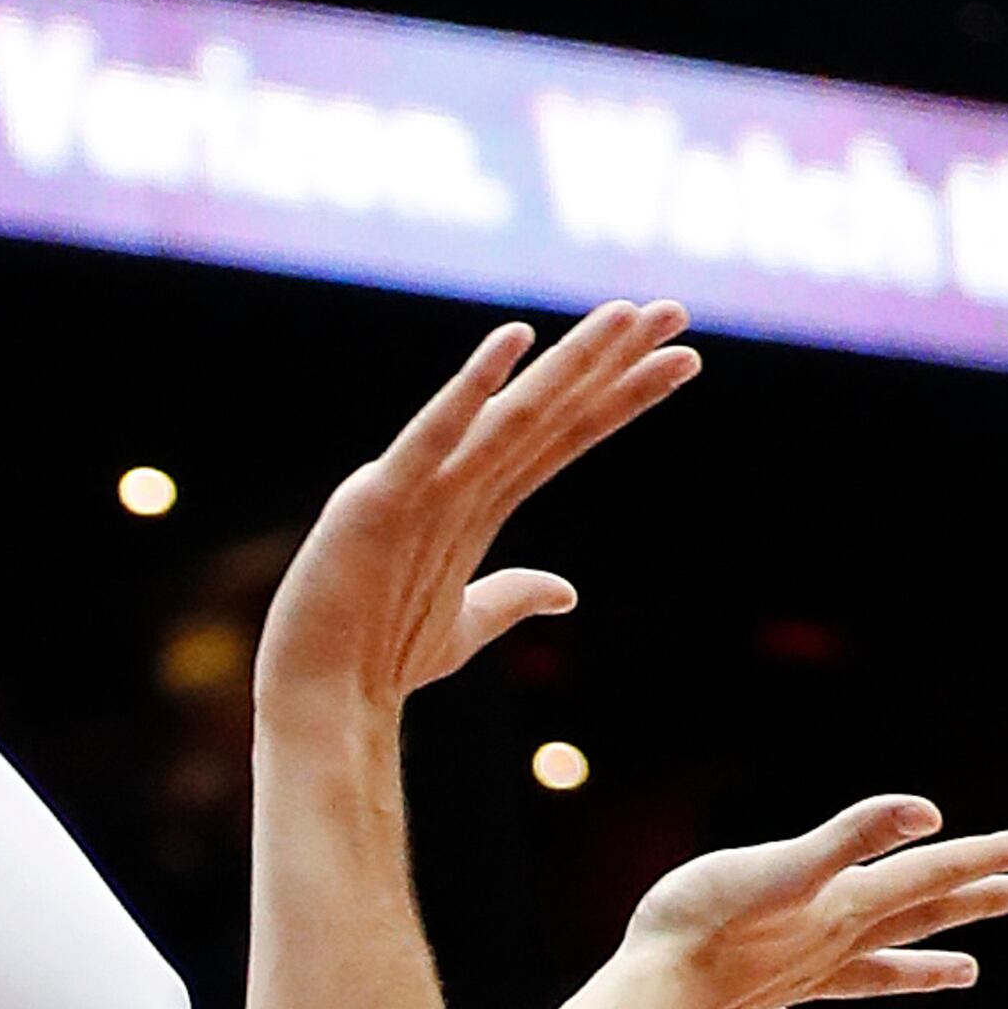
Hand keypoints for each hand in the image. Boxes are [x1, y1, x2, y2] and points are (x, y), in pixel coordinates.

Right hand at [256, 302, 699, 719]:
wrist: (323, 697)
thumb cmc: (378, 659)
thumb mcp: (463, 627)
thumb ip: (511, 597)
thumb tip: (565, 590)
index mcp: (477, 503)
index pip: (567, 436)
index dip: (624, 396)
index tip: (684, 359)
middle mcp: (456, 482)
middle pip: (551, 412)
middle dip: (613, 358)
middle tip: (674, 311)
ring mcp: (421, 488)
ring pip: (513, 415)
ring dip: (571, 362)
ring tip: (628, 315)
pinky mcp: (381, 502)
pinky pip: (436, 437)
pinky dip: (471, 389)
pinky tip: (513, 342)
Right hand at [613, 795, 1007, 1008]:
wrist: (651, 995)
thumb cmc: (705, 922)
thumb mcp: (780, 865)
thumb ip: (851, 838)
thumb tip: (928, 813)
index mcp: (846, 906)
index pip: (933, 872)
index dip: (988, 855)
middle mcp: (833, 945)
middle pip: (920, 918)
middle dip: (977, 900)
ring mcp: (795, 980)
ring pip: (875, 971)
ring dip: (921, 968)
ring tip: (965, 972)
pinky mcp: (747, 1003)